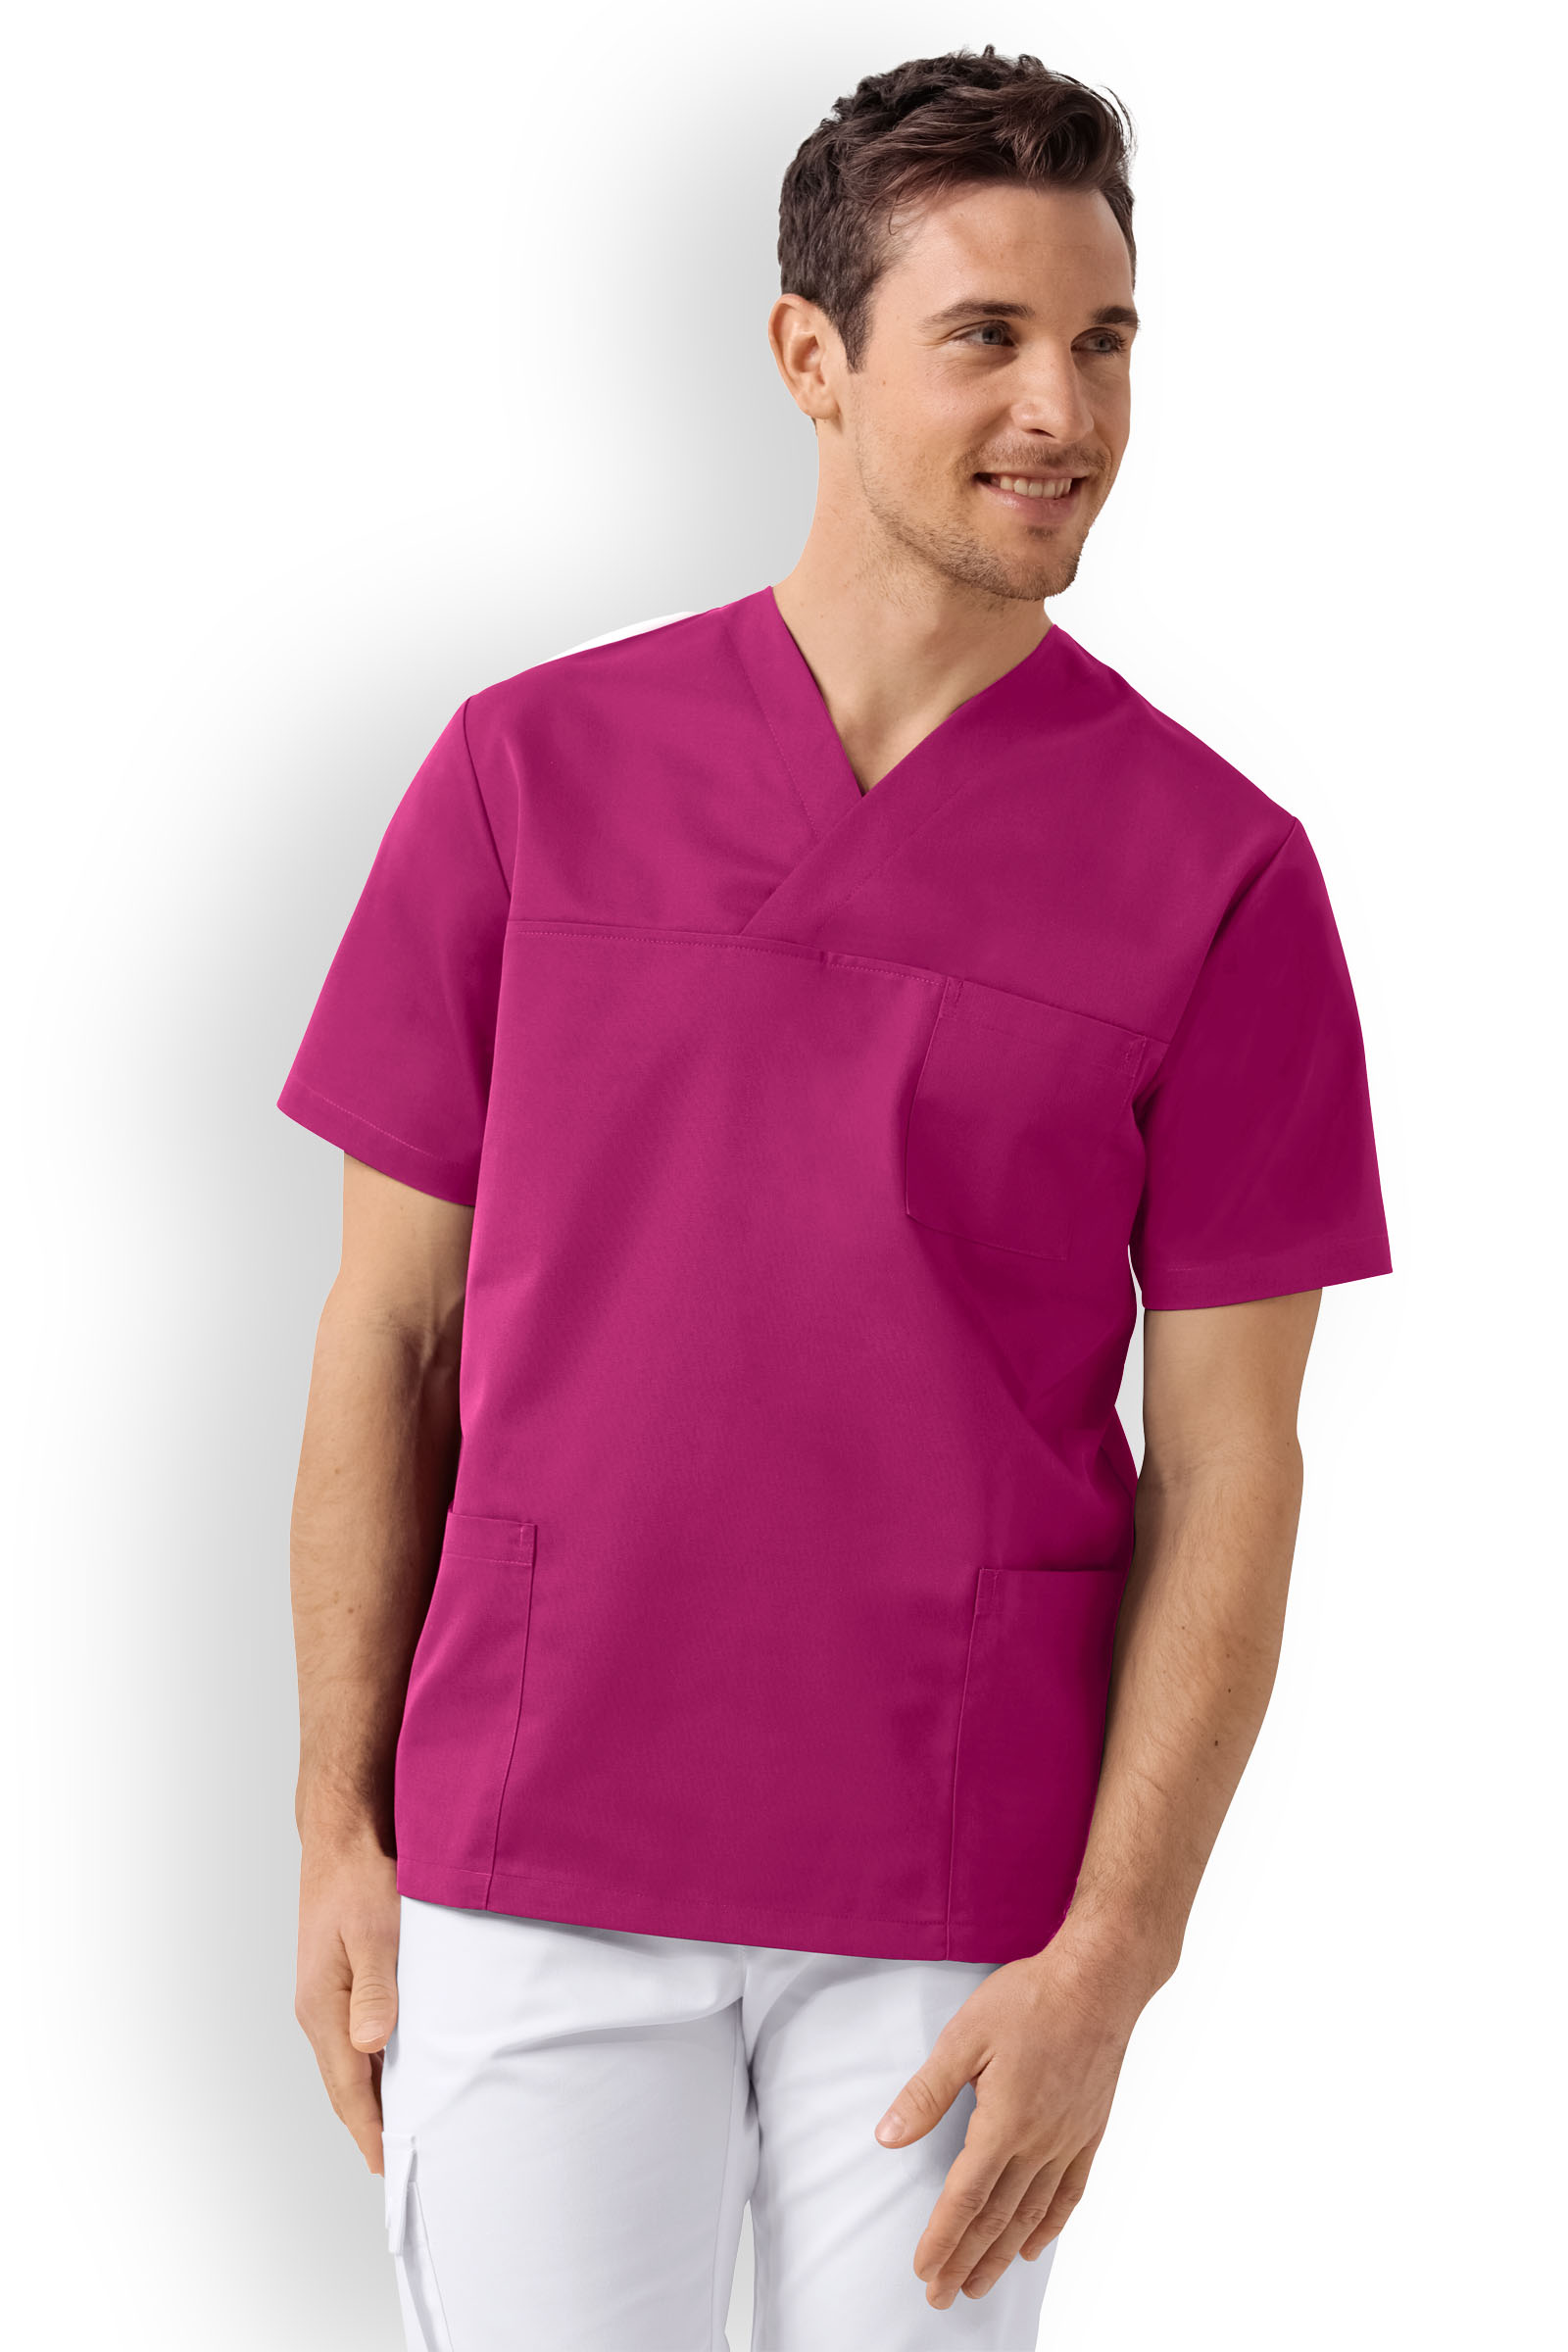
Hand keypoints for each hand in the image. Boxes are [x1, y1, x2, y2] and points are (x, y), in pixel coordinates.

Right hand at [295, 1834, 400, 2174]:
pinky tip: (396, 2070)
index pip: (348, 2087)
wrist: (341, 1838)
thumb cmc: (360, 1879)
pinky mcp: (338, 1981)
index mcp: (323, 2007)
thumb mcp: (376, 1930)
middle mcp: (318, 2010)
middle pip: (346, 2084)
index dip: (368, 2129)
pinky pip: (354, 2038)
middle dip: (369, 2125)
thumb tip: (369, 2044)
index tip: (386, 2167)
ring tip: (402, 2130)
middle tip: (398, 2164)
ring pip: (350, 2063)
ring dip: (373, 2096)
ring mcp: (325, 1997)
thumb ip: (375, 1988)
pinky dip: (373, 2065)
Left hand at [873, 1924, 1150, 2307]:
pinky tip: (1035, 2246)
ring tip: (980, 2284)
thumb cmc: (1029, 2000)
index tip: (923, 2270)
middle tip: (942, 2297)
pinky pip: (1070, 2193)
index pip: (965, 2198)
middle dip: (966, 2261)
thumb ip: (927, 2092)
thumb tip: (888, 2136)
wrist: (1099, 1981)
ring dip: (1002, 2255)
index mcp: (1003, 2122)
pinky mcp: (1089, 2131)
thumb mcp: (964, 2036)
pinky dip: (1051, 2226)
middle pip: (996, 2218)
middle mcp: (1039, 2143)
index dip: (942, 2238)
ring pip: (1032, 2215)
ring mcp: (1068, 2140)